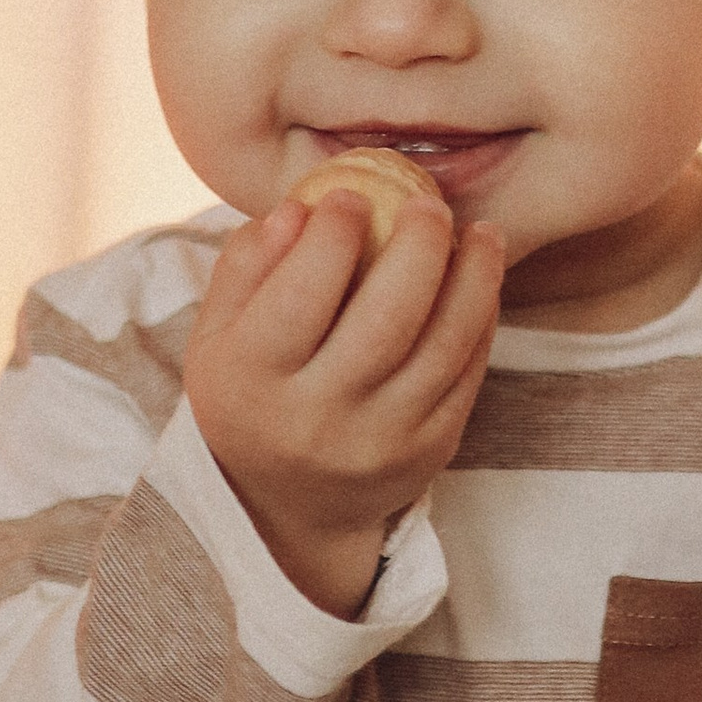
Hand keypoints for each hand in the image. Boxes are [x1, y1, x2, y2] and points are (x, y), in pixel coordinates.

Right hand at [187, 187, 505, 614]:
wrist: (286, 505)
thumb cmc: (251, 394)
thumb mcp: (218, 335)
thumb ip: (246, 268)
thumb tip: (298, 208)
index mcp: (252, 382)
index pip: (301, 295)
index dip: (333, 235)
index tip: (350, 195)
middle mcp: (316, 420)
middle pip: (386, 319)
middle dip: (417, 246)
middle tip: (427, 203)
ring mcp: (379, 442)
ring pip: (443, 346)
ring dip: (473, 279)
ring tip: (481, 233)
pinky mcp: (428, 452)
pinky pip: (467, 375)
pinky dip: (482, 321)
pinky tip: (483, 281)